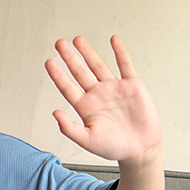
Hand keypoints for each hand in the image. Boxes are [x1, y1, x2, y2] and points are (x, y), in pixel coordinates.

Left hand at [45, 36, 161, 164]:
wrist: (140, 150)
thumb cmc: (114, 147)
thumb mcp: (87, 140)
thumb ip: (69, 128)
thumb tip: (55, 113)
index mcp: (85, 107)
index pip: (68, 87)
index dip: (58, 75)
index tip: (49, 62)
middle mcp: (98, 95)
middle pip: (80, 72)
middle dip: (70, 57)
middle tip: (60, 43)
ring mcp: (114, 88)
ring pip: (98, 66)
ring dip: (88, 52)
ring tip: (77, 40)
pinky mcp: (132, 86)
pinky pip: (125, 65)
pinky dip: (120, 52)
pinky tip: (113, 40)